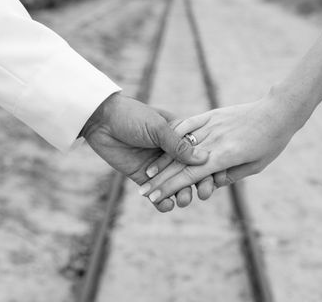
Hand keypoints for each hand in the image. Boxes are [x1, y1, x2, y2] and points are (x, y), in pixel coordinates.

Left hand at [81, 93, 208, 211]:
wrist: (101, 120)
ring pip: (176, 185)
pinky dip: (163, 202)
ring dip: (183, 195)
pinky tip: (166, 205)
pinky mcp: (142, 177)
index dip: (211, 167)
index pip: (201, 153)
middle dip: (201, 184)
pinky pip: (157, 194)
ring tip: (184, 200)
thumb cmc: (132, 116)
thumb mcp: (157, 127)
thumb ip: (178, 145)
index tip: (220, 178)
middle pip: (192, 173)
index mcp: (181, 135)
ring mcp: (158, 166)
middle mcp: (172, 152)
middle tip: (205, 193)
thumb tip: (204, 159)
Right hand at [138, 87, 311, 205]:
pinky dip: (174, 135)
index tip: (154, 198)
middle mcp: (214, 141)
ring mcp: (211, 126)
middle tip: (143, 193)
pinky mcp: (211, 114)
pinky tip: (161, 144)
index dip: (170, 188)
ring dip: (162, 161)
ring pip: (180, 145)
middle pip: (180, 164)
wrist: (278, 112)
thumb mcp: (253, 166)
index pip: (189, 176)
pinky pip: (188, 124)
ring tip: (147, 174)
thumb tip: (211, 184)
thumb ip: (229, 175)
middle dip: (159, 180)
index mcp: (225, 156)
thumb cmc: (271, 143)